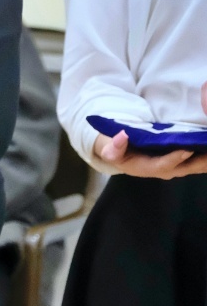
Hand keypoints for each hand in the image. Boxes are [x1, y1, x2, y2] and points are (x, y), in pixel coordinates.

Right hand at [92, 131, 206, 179]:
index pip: (164, 165)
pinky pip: (198, 162)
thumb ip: (114, 146)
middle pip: (186, 168)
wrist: (122, 158)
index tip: (187, 149)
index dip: (175, 158)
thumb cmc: (118, 153)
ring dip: (206, 161)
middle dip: (201, 161)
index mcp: (147, 168)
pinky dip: (206, 158)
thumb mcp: (110, 150)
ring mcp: (176, 167)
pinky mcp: (182, 163)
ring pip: (195, 167)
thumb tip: (123, 135)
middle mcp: (165, 170)